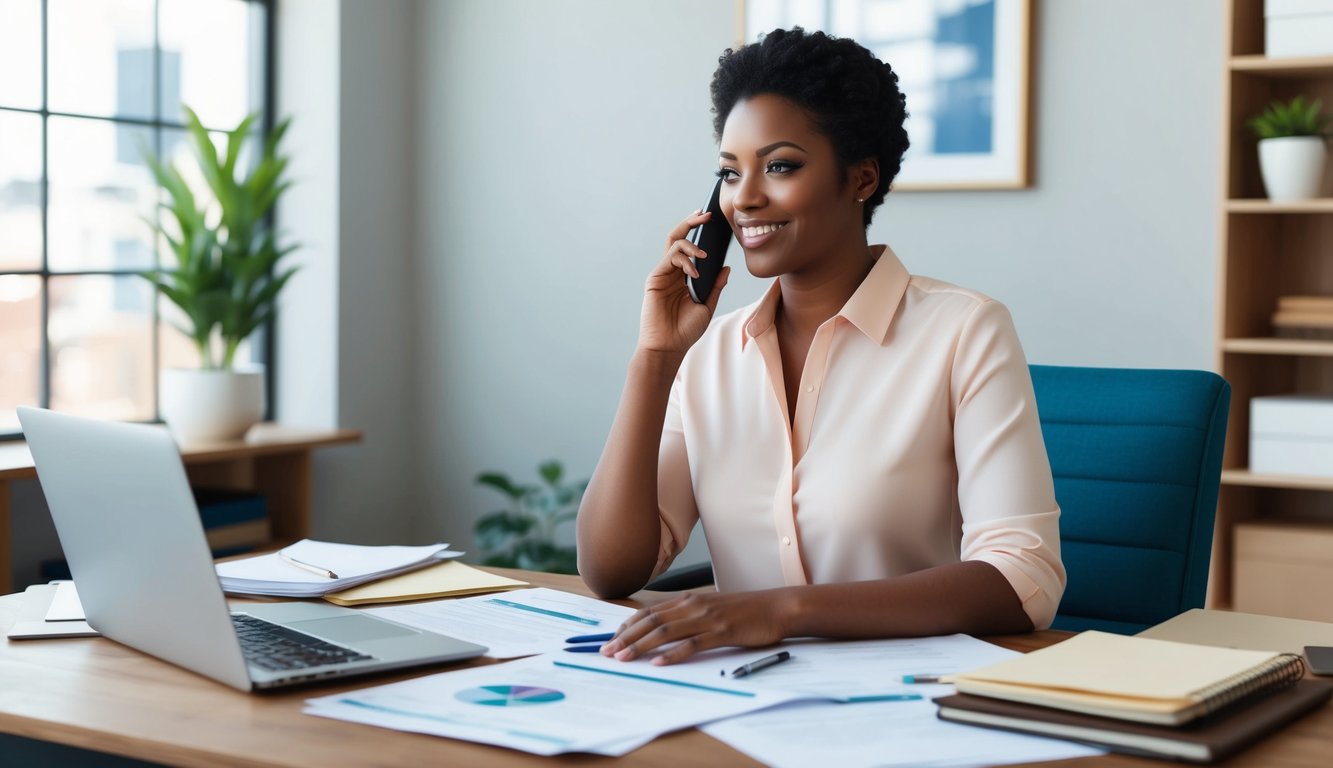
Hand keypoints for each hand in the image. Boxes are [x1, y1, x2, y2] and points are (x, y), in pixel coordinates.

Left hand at [600, 590, 790, 664]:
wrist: (776, 607)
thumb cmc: (745, 611)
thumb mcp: (711, 608)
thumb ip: (689, 616)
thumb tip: (665, 629)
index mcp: (689, 600)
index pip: (650, 612)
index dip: (628, 626)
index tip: (611, 639)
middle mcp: (693, 606)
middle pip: (651, 622)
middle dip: (626, 637)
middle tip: (606, 651)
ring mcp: (707, 618)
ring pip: (666, 632)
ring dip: (641, 645)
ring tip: (623, 658)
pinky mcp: (722, 632)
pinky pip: (693, 644)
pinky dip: (673, 654)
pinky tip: (659, 663)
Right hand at [636, 211, 730, 355]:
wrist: (668, 346)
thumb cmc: (685, 331)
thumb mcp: (707, 306)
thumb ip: (716, 286)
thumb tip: (726, 267)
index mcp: (684, 277)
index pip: (690, 247)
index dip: (699, 232)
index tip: (712, 220)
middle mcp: (672, 272)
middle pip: (679, 237)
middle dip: (691, 223)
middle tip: (706, 214)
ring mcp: (663, 273)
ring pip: (674, 243)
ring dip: (691, 244)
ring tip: (705, 255)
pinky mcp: (655, 278)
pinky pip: (670, 258)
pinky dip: (684, 260)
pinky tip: (695, 272)